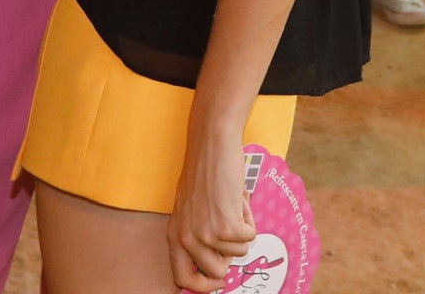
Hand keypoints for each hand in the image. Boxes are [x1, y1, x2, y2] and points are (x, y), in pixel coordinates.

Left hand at [167, 130, 254, 291]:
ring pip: (239, 253)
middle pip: (218, 273)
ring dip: (241, 229)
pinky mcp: (227, 227)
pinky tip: (237, 198)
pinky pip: (250, 237)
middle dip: (230, 254)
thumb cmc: (204, 172)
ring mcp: (207, 235)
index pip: (183, 279)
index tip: (218, 280)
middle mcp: (187, 239)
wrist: (213, 145)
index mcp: (174, 236)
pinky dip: (249, 218)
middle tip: (229, 228)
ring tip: (230, 204)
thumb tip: (217, 268)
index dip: (203, 286)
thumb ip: (197, 236)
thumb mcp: (190, 210)